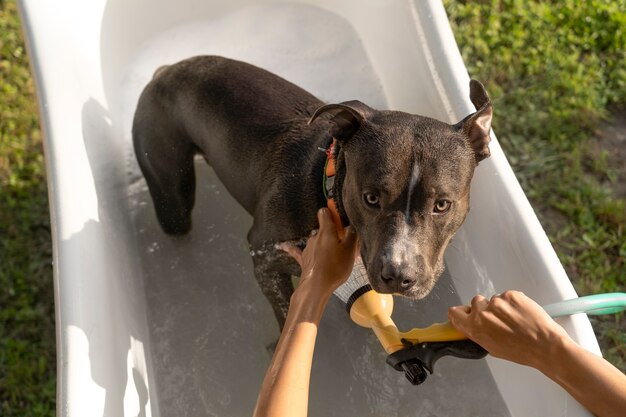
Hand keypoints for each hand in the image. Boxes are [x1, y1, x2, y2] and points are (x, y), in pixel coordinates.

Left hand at [280, 208, 357, 297]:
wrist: (316, 286)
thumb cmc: (335, 267)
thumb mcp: (349, 250)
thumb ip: (351, 235)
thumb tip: (349, 226)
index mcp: (326, 231)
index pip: (325, 213)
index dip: (331, 212)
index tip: (339, 217)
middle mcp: (315, 236)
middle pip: (324, 230)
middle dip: (333, 234)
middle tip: (345, 245)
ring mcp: (307, 248)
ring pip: (317, 241)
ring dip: (324, 245)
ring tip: (335, 256)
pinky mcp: (303, 259)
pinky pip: (297, 251)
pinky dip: (291, 248)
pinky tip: (282, 245)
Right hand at [448, 290, 570, 368]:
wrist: (545, 345)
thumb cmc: (521, 351)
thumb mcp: (492, 348)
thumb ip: (478, 333)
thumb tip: (473, 325)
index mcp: (475, 328)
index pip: (455, 313)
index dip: (460, 313)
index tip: (464, 313)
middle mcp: (483, 313)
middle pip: (476, 302)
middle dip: (484, 308)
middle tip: (498, 319)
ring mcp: (497, 302)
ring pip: (494, 299)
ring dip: (501, 307)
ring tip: (515, 319)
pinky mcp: (511, 295)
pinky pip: (507, 296)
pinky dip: (513, 303)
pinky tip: (522, 314)